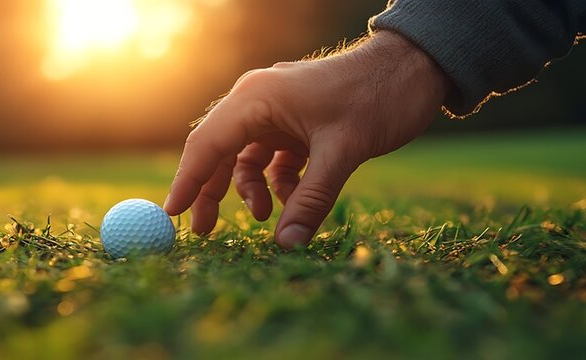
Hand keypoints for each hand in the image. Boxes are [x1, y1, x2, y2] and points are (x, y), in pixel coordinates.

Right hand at [163, 30, 450, 248]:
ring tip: (264, 215)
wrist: (415, 68)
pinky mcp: (295, 122)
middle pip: (219, 152)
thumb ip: (311, 200)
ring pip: (246, 159)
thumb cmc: (377, 97)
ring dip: (252, 190)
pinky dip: (279, 182)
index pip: (207, 144)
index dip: (187, 181)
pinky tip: (296, 196)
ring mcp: (276, 112)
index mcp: (256, 99)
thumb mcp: (342, 152)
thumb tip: (287, 244)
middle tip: (205, 232)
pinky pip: (272, 158)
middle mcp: (258, 102)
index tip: (170, 214)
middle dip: (211, 192)